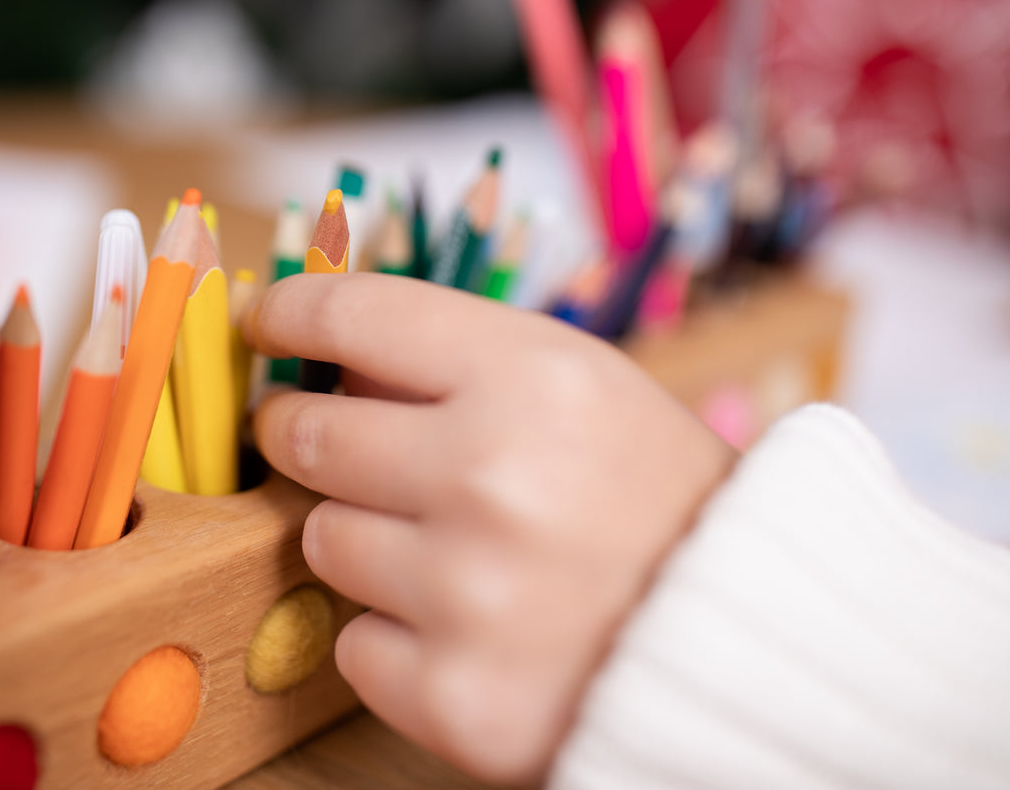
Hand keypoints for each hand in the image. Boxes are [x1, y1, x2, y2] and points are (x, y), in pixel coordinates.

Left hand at [247, 273, 736, 785]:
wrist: (745, 643)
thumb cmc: (649, 497)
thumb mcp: (578, 386)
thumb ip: (452, 360)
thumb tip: (320, 353)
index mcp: (533, 379)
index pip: (355, 315)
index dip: (289, 312)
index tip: (264, 321)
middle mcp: (493, 478)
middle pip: (308, 433)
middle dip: (306, 434)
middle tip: (330, 442)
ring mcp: (469, 595)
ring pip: (320, 542)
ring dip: (361, 540)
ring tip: (447, 550)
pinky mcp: (453, 697)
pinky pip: (350, 644)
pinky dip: (391, 634)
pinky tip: (463, 625)